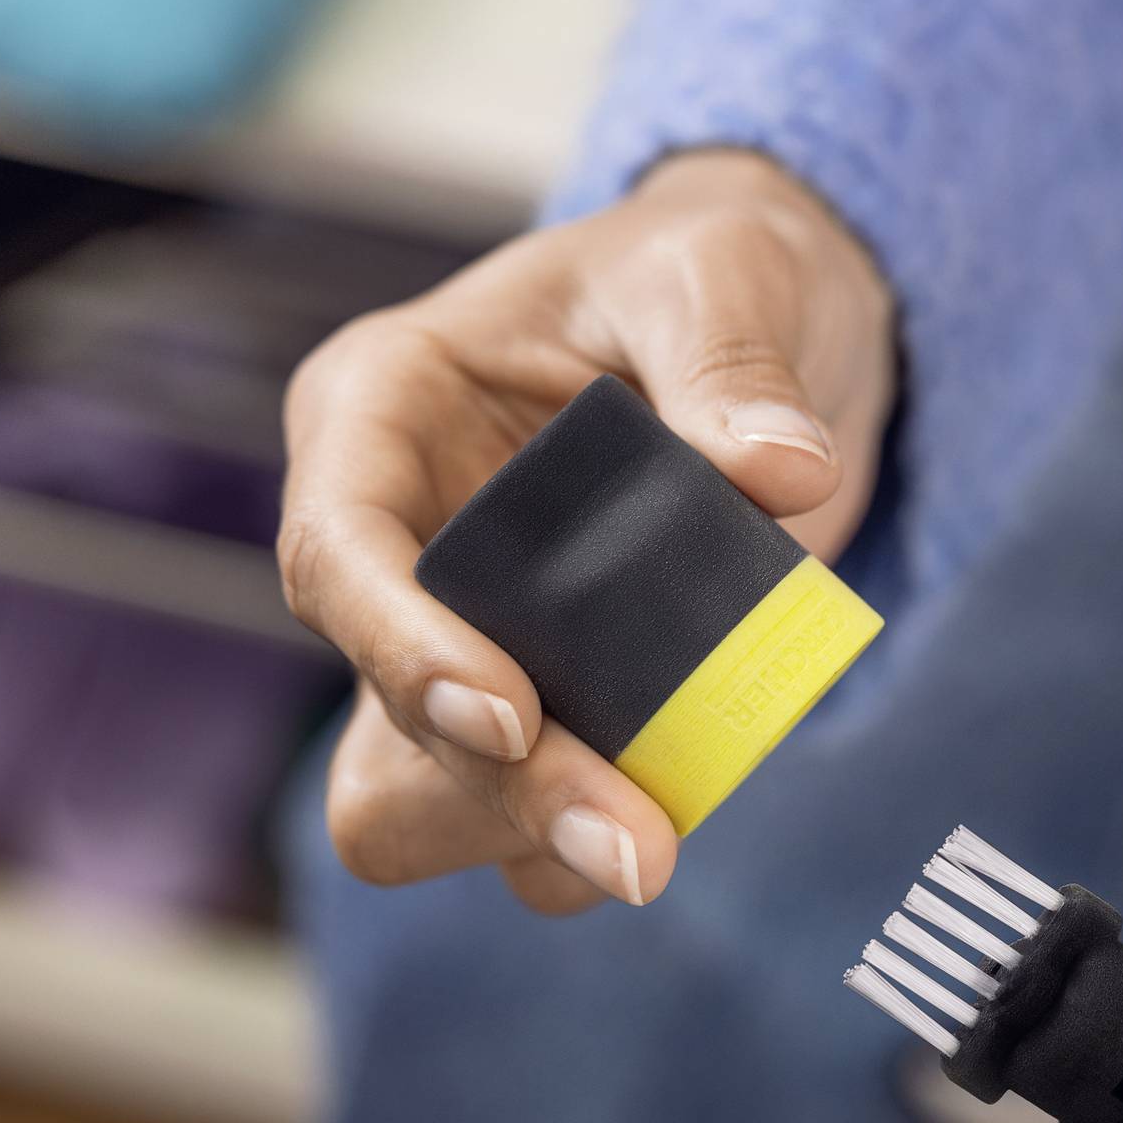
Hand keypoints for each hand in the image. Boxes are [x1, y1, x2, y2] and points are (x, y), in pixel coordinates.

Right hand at [278, 150, 895, 913]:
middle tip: (640, 852)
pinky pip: (538, 829)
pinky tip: (697, 792)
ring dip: (543, 838)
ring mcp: (462, 642)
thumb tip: (785, 475)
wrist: (776, 326)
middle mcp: (399, 543)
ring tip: (664, 837)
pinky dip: (612, 829)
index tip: (512, 719)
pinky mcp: (545, 710)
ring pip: (430, 809)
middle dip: (495, 797)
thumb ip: (738, 368)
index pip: (338, 555)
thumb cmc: (712, 270)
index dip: (405, 648)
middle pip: (380, 723)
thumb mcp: (727, 275)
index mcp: (382, 413)